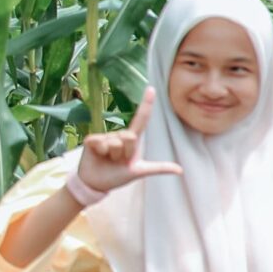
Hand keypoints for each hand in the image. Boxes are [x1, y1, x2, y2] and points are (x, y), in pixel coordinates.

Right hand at [69, 88, 183, 201]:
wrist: (96, 183)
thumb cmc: (118, 175)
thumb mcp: (139, 171)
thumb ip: (159, 168)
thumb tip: (180, 171)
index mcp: (133, 140)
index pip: (141, 119)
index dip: (146, 104)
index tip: (151, 88)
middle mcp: (120, 135)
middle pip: (130, 137)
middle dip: (126, 153)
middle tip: (119, 161)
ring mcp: (105, 136)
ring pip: (115, 143)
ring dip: (113, 155)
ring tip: (108, 159)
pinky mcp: (92, 139)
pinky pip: (100, 143)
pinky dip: (100, 152)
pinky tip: (98, 155)